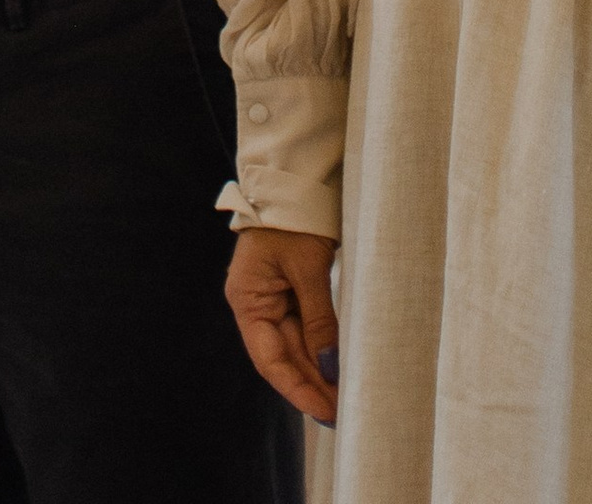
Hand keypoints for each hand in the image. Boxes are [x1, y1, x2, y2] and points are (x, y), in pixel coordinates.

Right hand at [225, 226, 338, 423]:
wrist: (294, 177)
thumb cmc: (293, 218)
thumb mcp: (307, 268)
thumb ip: (318, 320)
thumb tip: (330, 368)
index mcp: (247, 298)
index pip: (269, 358)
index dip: (296, 388)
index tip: (324, 411)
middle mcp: (255, 303)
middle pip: (283, 356)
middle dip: (311, 385)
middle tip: (343, 413)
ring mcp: (272, 297)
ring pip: (295, 346)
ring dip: (317, 372)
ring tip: (344, 398)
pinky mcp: (289, 290)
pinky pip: (304, 329)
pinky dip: (320, 349)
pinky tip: (337, 369)